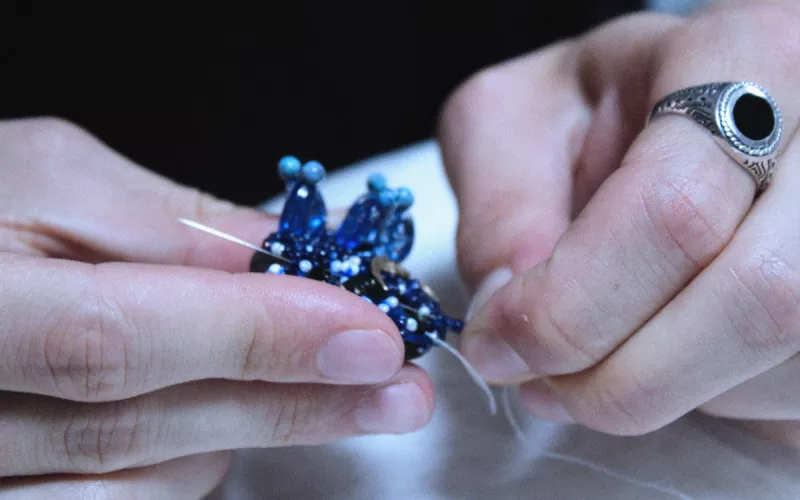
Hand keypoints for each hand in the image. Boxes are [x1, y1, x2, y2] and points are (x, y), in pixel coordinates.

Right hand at [0, 118, 432, 495]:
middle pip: (142, 430)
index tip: (370, 334)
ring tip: (288, 380)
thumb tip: (286, 260)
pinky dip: (192, 463)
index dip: (253, 338)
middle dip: (292, 406)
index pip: (116, 338)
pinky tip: (216, 419)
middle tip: (396, 388)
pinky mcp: (20, 491)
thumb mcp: (49, 177)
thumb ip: (169, 224)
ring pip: (146, 483)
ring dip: (239, 428)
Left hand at [438, 2, 799, 445]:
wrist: (672, 113)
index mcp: (741, 57)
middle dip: (622, 376)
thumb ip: (499, 208)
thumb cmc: (590, 112)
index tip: (498, 344)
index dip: (570, 305)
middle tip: (541, 383)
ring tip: (588, 361)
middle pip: (760, 297)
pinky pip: (789, 386)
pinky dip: (705, 397)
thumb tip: (510, 313)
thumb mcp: (513, 122)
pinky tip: (657, 351)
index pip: (674, 207)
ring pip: (779, 359)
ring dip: (660, 392)